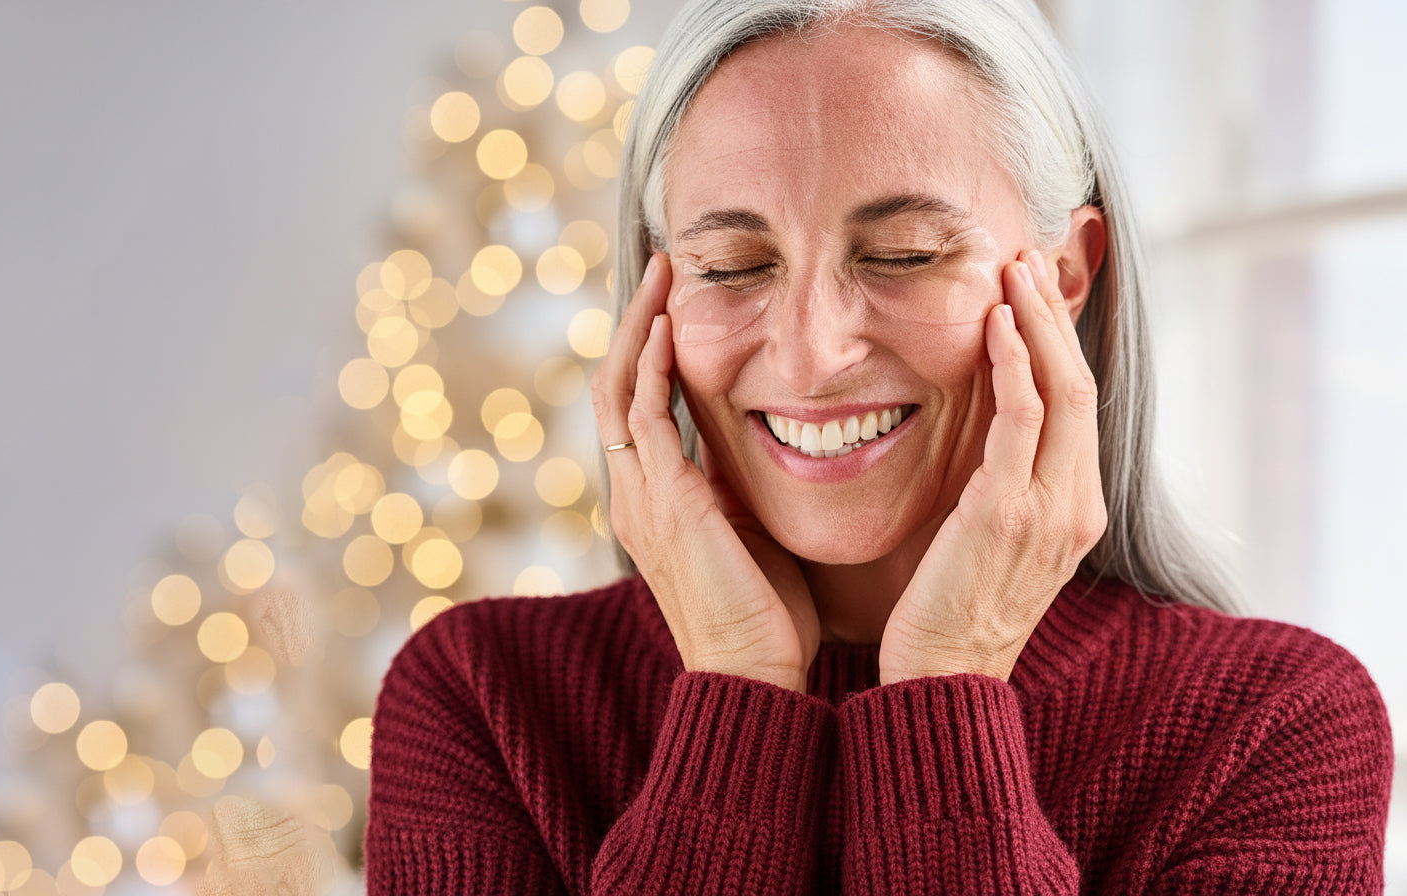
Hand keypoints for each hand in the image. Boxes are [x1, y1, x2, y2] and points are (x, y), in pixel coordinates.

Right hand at [592, 253, 820, 692]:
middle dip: (636, 321)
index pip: (639, 406)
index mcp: (656, 501)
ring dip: (638, 325)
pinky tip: (663, 326)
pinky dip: (648, 367)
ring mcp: (641, 497)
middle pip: (616, 384)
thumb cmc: (770, 619)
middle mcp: (636, 494)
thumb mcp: (757, 535)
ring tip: (661, 272)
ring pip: (619, 389)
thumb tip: (790, 447)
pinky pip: (642, 418)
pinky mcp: (663, 502)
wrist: (755, 676)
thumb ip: (750, 490)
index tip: (677, 300)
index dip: (651, 350)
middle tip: (664, 265)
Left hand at [877, 250, 1106, 684]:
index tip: (1036, 292)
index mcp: (1078, 511)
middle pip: (1084, 385)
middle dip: (1057, 316)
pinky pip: (1025, 418)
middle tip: (1029, 260)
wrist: (941, 680)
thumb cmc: (950, 613)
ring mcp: (1051, 509)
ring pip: (1064, 390)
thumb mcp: (989, 541)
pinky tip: (995, 322)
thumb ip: (999, 485)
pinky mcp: (1009, 512)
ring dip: (1038, 322)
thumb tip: (980, 435)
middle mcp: (1078, 505)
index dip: (1063, 342)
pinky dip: (1015, 362)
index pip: (1082, 406)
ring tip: (1014, 270)